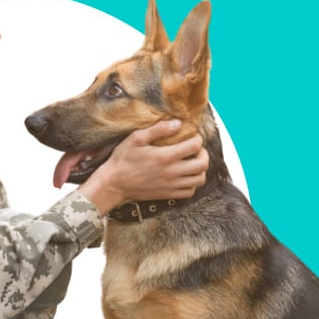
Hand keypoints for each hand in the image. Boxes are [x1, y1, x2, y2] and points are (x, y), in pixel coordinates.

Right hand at [78, 120, 208, 214]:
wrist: (114, 183)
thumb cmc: (123, 159)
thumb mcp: (136, 138)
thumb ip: (158, 129)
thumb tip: (177, 123)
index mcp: (165, 156)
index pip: (195, 146)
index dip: (197, 138)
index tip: (192, 136)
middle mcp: (172, 172)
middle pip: (202, 164)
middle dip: (203, 153)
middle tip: (196, 149)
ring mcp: (171, 185)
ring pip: (199, 179)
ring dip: (200, 169)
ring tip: (192, 162)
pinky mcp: (168, 195)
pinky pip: (190, 192)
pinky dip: (192, 183)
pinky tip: (185, 176)